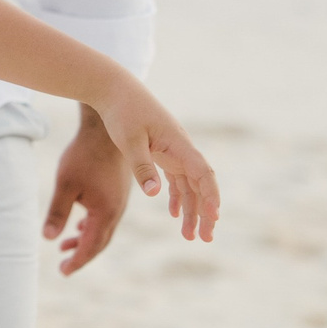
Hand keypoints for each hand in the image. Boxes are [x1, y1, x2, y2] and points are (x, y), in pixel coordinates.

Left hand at [43, 106, 133, 273]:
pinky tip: (79, 225)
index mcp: (106, 213)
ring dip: (85, 239)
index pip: (92, 246)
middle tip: (63, 265)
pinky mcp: (117, 192)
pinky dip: (91, 226)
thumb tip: (47, 238)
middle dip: (82, 254)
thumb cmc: (83, 157)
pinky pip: (105, 217)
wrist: (105, 131)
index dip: (77, 260)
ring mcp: (119, 201)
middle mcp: (117, 211)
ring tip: (65, 246)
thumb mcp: (65, 185)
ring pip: (102, 229)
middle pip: (100, 241)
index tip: (63, 271)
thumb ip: (58, 212)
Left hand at [94, 80, 220, 243]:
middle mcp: (181, 149)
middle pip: (201, 185)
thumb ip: (142, 166)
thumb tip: (155, 194)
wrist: (112, 89)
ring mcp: (173, 151)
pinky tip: (174, 215)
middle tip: (204, 238)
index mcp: (179, 145)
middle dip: (205, 212)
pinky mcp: (162, 152)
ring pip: (189, 186)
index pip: (204, 174)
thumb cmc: (121, 112)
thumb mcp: (129, 140)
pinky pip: (176, 179)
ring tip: (190, 236)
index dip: (211, 196)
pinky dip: (178, 197)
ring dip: (192, 210)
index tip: (214, 217)